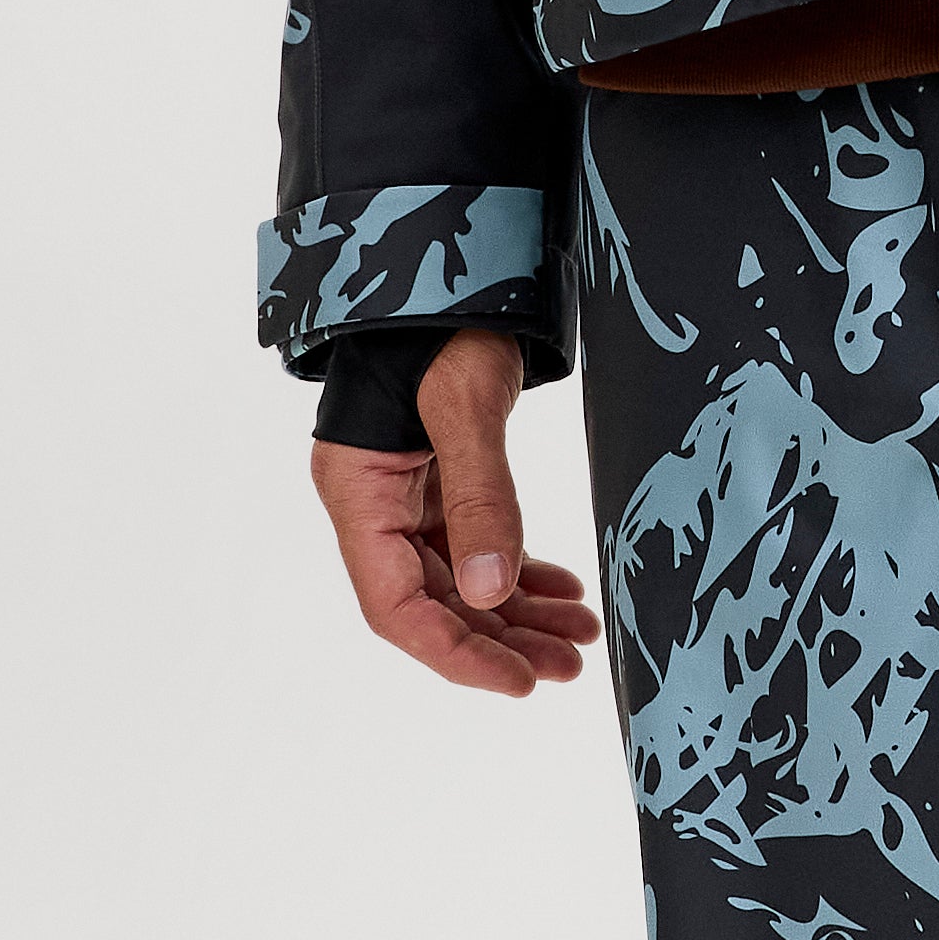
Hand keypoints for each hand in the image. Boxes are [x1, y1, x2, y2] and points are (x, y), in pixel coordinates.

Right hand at [313, 326, 603, 695]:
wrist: (443, 257)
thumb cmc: (440, 320)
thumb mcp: (466, 405)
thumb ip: (481, 498)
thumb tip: (491, 594)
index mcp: (359, 494)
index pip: (397, 609)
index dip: (456, 654)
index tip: (517, 682)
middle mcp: (373, 504)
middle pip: (433, 604)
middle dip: (502, 642)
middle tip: (567, 668)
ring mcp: (404, 493)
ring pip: (460, 580)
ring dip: (519, 614)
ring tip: (579, 637)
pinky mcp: (436, 477)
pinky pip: (474, 544)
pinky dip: (518, 572)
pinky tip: (562, 591)